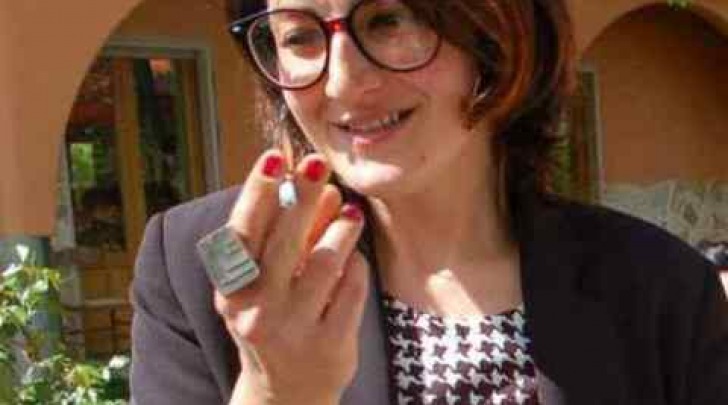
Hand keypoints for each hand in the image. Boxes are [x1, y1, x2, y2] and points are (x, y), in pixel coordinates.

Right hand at [214, 150, 369, 404]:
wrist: (285, 392)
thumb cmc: (273, 320)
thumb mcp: (267, 283)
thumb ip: (287, 237)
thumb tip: (316, 188)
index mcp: (232, 291)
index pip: (242, 234)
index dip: (256, 193)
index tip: (274, 159)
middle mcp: (256, 312)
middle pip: (284, 241)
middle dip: (304, 196)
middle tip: (320, 165)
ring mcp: (294, 330)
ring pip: (327, 261)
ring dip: (342, 229)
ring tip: (352, 212)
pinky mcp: (330, 345)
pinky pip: (352, 288)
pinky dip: (357, 267)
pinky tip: (355, 260)